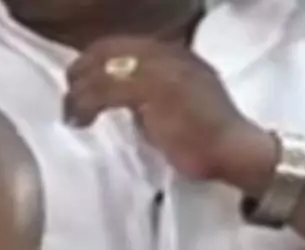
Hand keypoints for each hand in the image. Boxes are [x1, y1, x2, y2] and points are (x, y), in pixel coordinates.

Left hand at [63, 37, 275, 188]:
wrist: (234, 150)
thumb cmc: (206, 136)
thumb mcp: (176, 102)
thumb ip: (150, 92)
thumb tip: (114, 95)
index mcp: (174, 53)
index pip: (123, 44)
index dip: (94, 61)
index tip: (79, 85)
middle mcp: (168, 52)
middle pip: (108, 49)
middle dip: (81, 72)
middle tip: (69, 99)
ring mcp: (162, 68)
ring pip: (103, 68)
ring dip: (80, 93)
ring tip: (73, 115)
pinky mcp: (154, 89)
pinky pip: (106, 89)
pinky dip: (86, 105)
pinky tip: (81, 121)